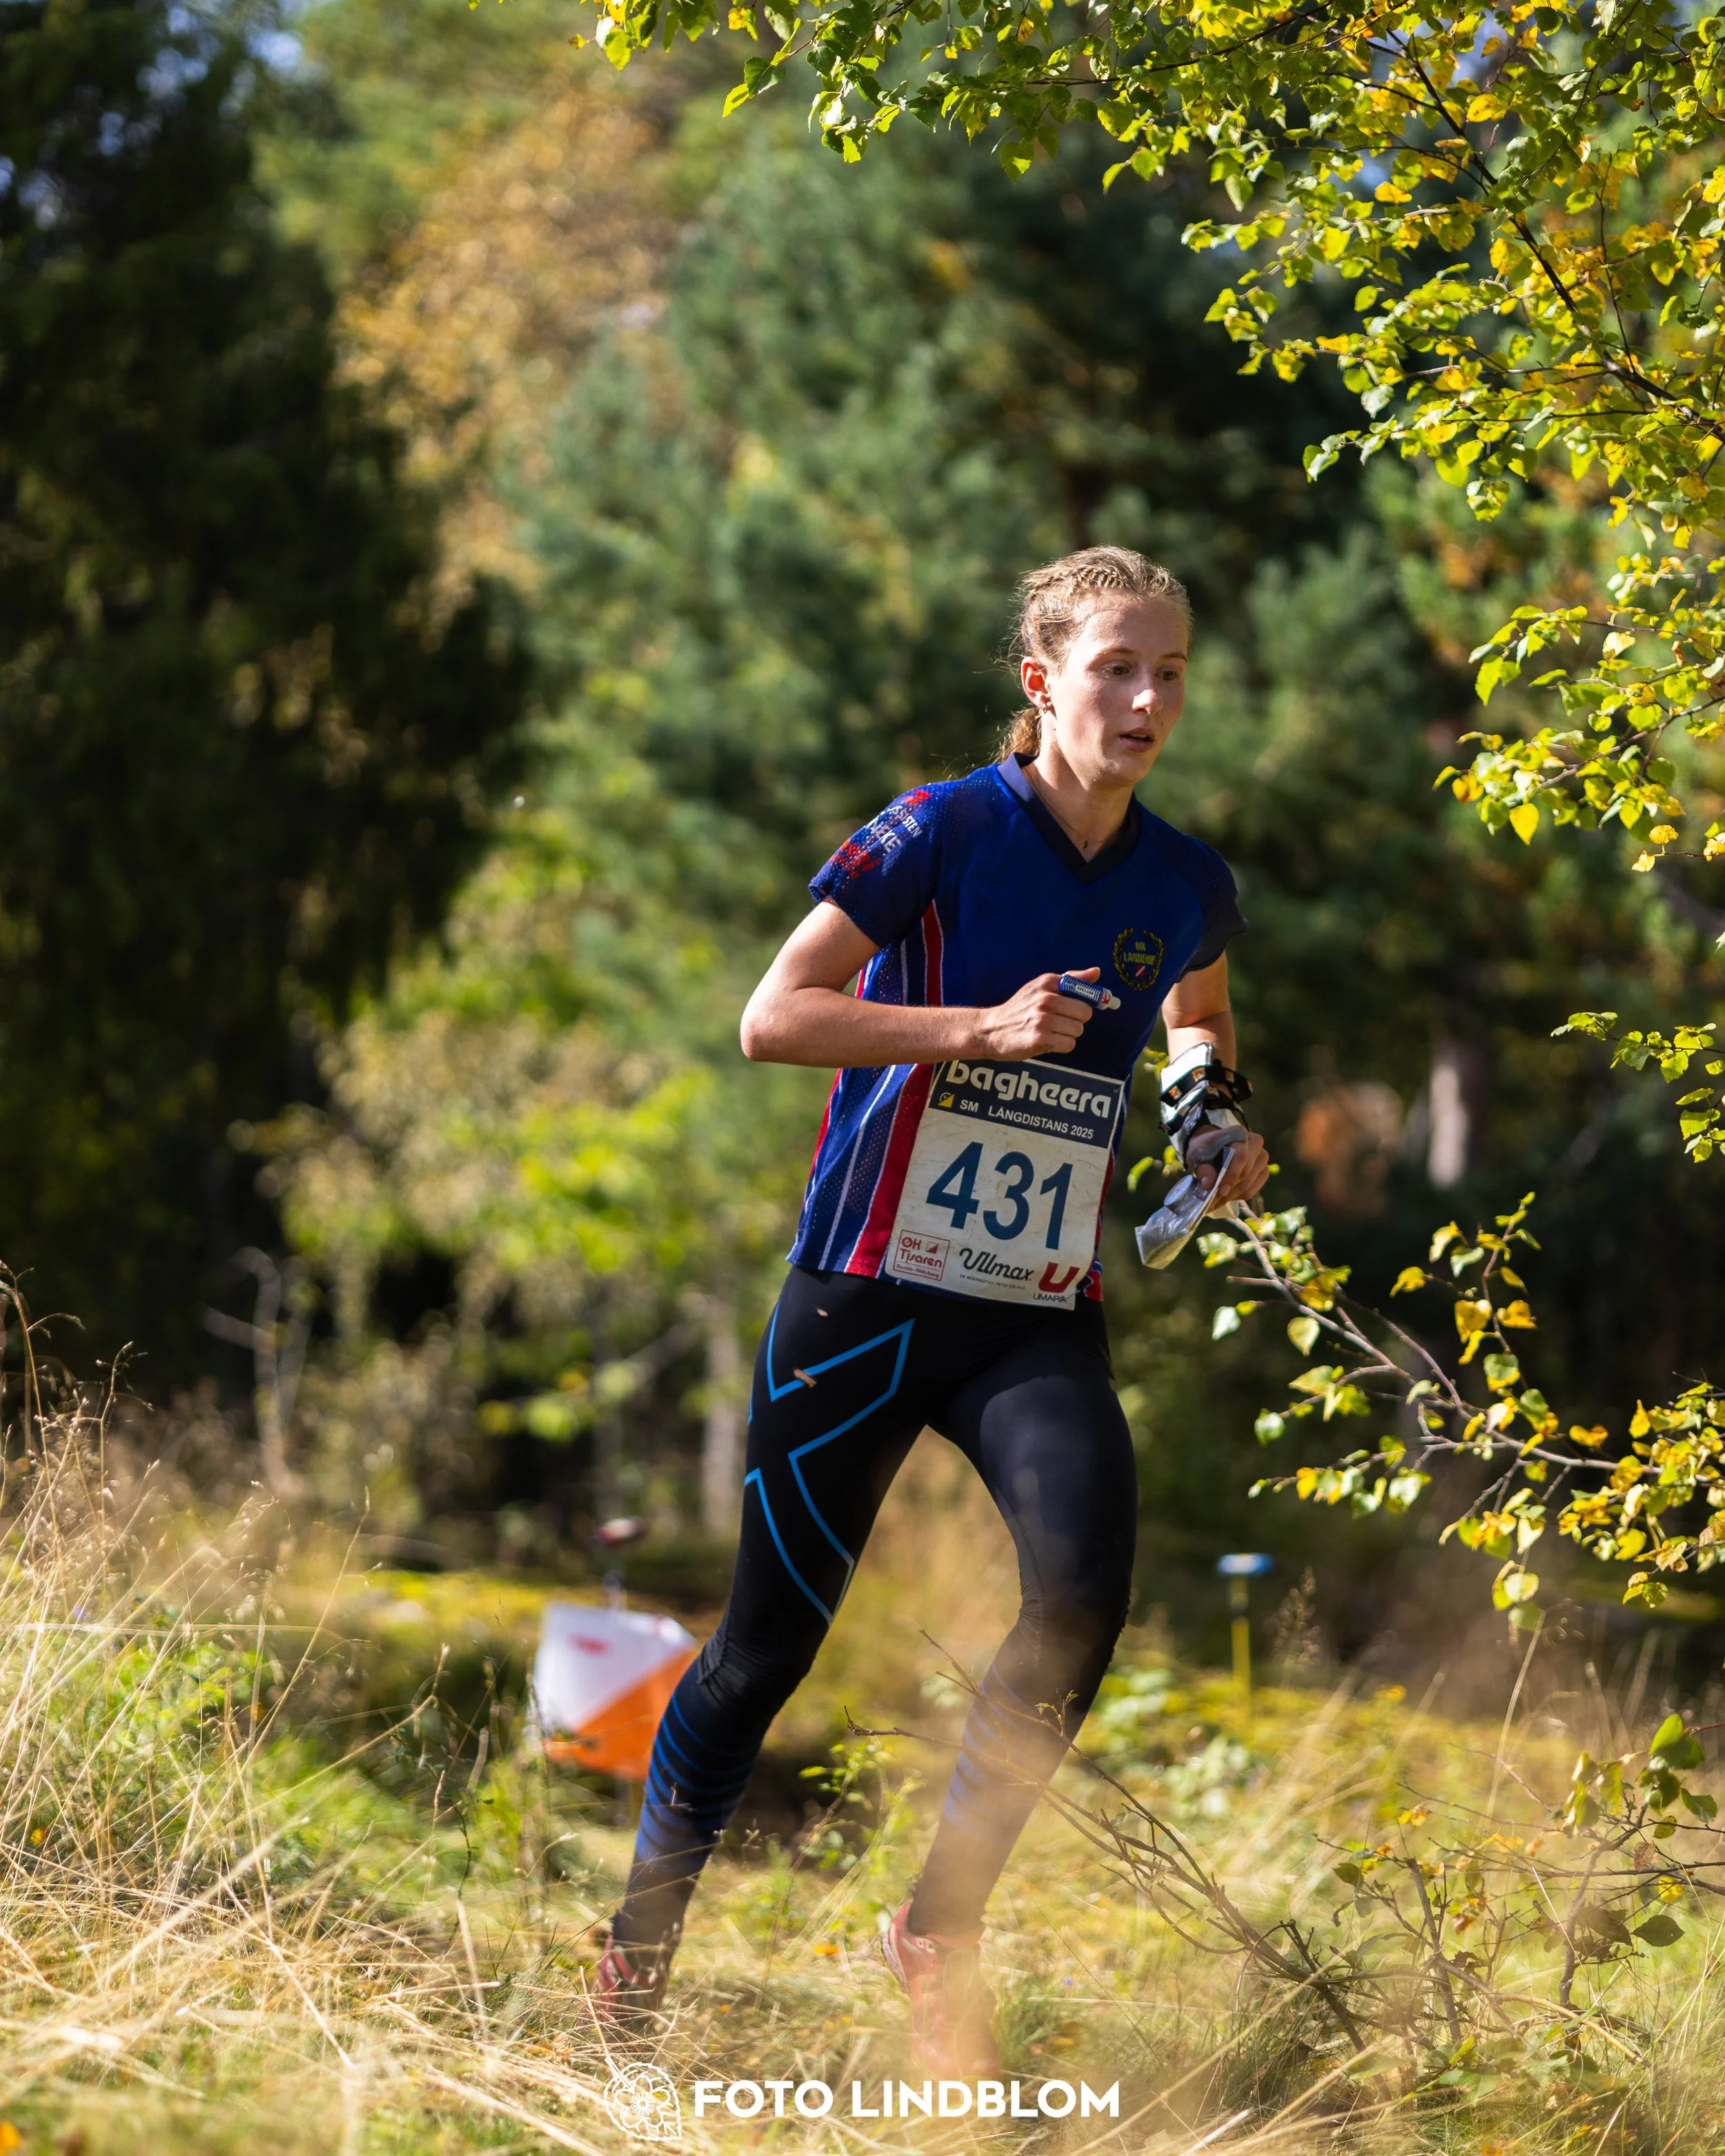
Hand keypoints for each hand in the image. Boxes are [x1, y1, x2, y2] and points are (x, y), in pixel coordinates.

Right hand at [971, 968, 1098, 1059]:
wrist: (990, 1030)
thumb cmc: (1020, 1009)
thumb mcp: (1041, 987)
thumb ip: (1071, 980)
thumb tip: (1096, 972)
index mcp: (1047, 983)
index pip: (1084, 992)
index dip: (1086, 1002)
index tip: (1077, 1008)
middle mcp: (1045, 999)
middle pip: (1085, 1013)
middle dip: (1076, 1020)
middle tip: (1059, 1022)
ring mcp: (1042, 1020)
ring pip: (1078, 1030)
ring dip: (1067, 1034)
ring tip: (1051, 1032)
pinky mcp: (1039, 1039)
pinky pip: (1069, 1044)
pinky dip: (1062, 1046)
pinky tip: (1048, 1042)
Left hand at [1193, 1129, 1270, 1208]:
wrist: (1213, 1147)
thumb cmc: (1205, 1148)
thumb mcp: (1197, 1154)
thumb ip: (1203, 1168)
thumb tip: (1208, 1184)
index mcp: (1239, 1133)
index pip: (1241, 1156)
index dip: (1231, 1174)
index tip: (1220, 1190)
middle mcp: (1255, 1143)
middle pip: (1246, 1172)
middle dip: (1229, 1189)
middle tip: (1212, 1200)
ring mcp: (1262, 1158)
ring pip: (1249, 1183)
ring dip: (1231, 1195)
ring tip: (1215, 1201)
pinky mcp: (1263, 1171)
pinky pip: (1253, 1189)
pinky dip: (1237, 1196)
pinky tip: (1225, 1197)